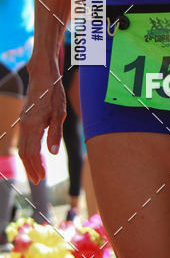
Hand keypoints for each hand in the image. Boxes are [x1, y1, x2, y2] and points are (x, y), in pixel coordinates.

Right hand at [19, 66, 65, 183]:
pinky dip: (27, 151)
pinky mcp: (25, 119)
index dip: (36, 166)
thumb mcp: (60, 113)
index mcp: (33, 126)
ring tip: (36, 172)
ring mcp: (23, 122)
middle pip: (24, 153)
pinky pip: (23, 140)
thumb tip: (52, 153)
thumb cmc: (53, 93)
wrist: (42, 77)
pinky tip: (33, 155)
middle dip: (31, 168)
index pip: (32, 153)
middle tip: (38, 181)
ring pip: (22, 147)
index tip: (42, 178)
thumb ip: (55, 133)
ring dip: (28, 161)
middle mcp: (25, 125)